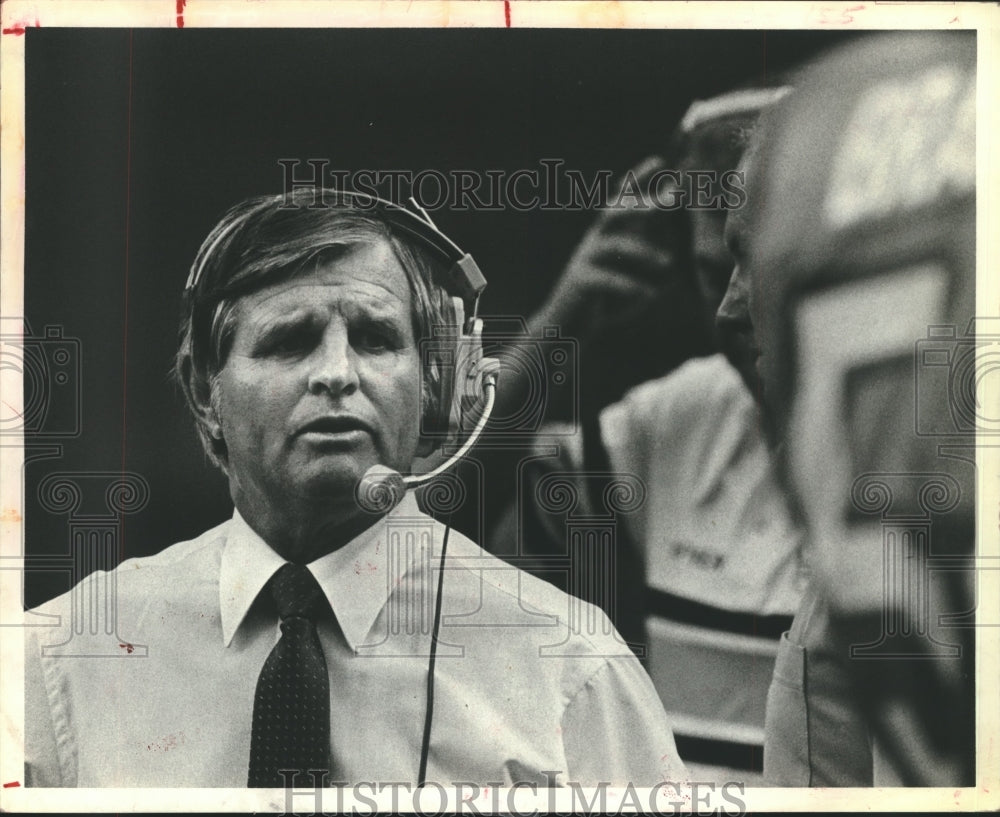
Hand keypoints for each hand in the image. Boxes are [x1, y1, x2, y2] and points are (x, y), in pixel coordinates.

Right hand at [531, 156, 687, 339]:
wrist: (566, 326)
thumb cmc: (602, 300)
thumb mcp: (628, 277)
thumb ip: (647, 266)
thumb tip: (677, 256)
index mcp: (607, 236)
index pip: (620, 201)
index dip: (636, 180)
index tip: (659, 162)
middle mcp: (594, 242)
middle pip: (613, 214)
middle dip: (639, 205)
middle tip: (667, 202)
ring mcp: (585, 261)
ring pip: (613, 246)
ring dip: (643, 251)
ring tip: (668, 263)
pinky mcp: (580, 283)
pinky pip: (606, 280)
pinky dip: (630, 286)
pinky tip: (649, 295)